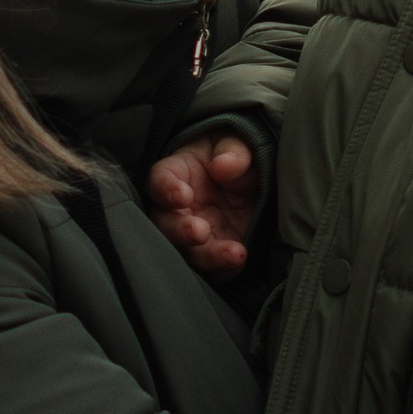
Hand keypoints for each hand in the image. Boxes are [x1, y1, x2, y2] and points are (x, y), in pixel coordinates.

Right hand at [147, 133, 263, 274]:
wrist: (252, 180)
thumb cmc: (234, 155)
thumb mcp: (236, 143)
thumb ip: (233, 152)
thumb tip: (223, 166)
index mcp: (176, 174)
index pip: (160, 181)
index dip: (167, 190)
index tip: (182, 195)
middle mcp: (177, 209)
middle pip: (164, 225)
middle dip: (180, 231)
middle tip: (199, 231)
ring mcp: (193, 234)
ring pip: (186, 252)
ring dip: (207, 255)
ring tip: (233, 254)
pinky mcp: (214, 253)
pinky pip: (212, 269)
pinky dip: (223, 269)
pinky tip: (238, 262)